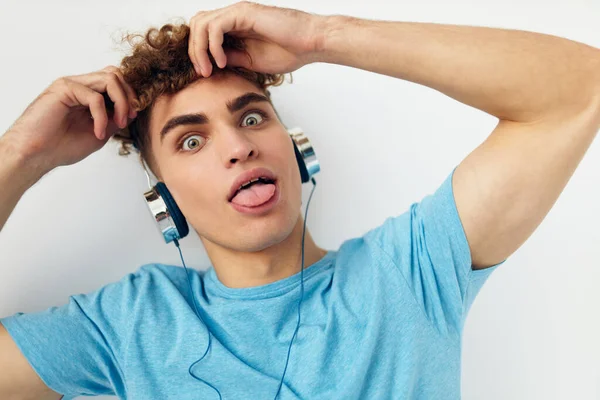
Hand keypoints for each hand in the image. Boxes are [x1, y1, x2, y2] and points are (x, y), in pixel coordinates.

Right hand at [2, 66, 137, 173]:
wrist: (36, 155)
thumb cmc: (62, 146)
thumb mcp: (101, 132)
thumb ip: (115, 118)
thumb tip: (133, 110)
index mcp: (88, 94)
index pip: (116, 81)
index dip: (130, 95)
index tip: (133, 116)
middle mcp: (80, 85)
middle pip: (115, 74)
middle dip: (129, 95)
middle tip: (127, 118)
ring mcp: (72, 85)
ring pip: (109, 78)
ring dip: (120, 102)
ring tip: (118, 123)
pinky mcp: (64, 88)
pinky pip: (95, 96)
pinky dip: (102, 116)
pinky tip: (98, 132)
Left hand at [188, 1, 327, 76]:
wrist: (310, 44)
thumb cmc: (289, 51)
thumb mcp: (251, 61)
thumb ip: (232, 58)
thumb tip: (213, 64)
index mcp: (234, 27)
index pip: (203, 33)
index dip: (198, 52)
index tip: (205, 74)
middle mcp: (232, 17)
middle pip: (196, 25)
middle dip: (194, 51)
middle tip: (203, 73)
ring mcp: (237, 13)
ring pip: (201, 24)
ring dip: (199, 49)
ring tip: (209, 69)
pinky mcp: (243, 13)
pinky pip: (215, 26)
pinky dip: (213, 46)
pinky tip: (222, 61)